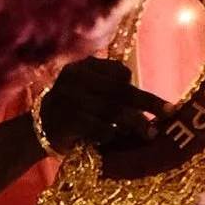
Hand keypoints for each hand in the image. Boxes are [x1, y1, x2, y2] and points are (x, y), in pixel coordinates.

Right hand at [36, 57, 169, 164]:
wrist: (34, 132)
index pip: (119, 71)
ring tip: (151, 132)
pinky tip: (115, 138)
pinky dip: (112, 134)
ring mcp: (71, 99)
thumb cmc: (68, 110)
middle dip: (148, 102)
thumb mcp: (84, 89)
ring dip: (136, 122)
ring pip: (114, 110)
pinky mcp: (70, 121)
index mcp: (81, 65)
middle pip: (121, 90)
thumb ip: (109, 88)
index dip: (133, 87)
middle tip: (170, 111)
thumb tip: (149, 101)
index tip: (145, 100)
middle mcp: (75, 78)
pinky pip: (102, 128)